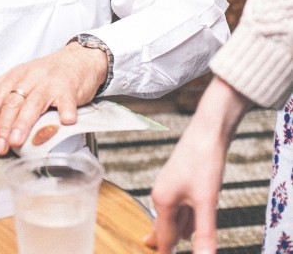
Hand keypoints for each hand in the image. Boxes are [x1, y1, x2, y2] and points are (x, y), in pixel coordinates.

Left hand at [0, 42, 107, 155]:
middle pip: (13, 102)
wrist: (78, 59)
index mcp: (17, 76)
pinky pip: (67, 101)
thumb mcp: (21, 75)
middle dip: (2, 126)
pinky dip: (66, 111)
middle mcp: (31, 78)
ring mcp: (50, 83)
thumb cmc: (48, 72)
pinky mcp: (69, 89)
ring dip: (23, 122)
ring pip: (34, 103)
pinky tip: (64, 122)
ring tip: (16, 141)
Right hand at [145, 77, 248, 253]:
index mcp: (162, 201)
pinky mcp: (181, 181)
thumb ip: (204, 234)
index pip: (164, 240)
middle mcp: (162, 194)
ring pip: (177, 219)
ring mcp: (171, 187)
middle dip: (174, 244)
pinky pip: (183, 208)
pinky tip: (196, 224)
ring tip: (183, 242)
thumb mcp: (206, 202)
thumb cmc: (204, 161)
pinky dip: (189, 219)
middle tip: (168, 252)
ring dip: (185, 232)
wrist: (208, 129)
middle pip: (168, 230)